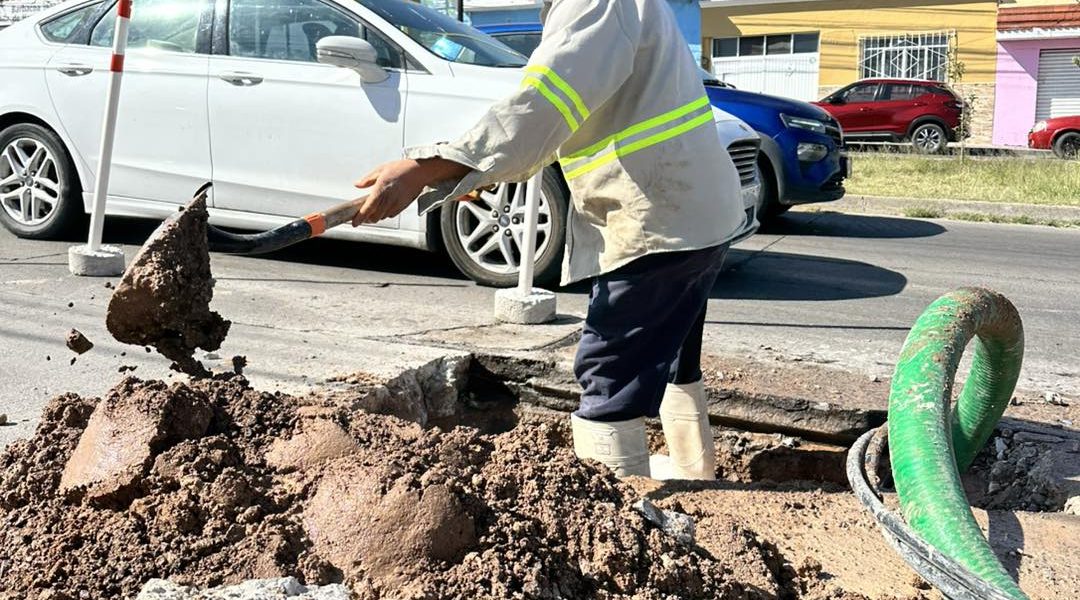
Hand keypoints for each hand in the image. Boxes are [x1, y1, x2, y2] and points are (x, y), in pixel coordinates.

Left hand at [351, 158, 470, 225]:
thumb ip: (368, 179)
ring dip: (377, 215)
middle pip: (374, 217)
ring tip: (376, 208)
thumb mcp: (381, 169)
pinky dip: (386, 213)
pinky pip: (391, 215)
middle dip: (368, 218)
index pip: (368, 208)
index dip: (360, 217)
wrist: (418, 171)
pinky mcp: (402, 206)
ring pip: (383, 217)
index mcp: (381, 189)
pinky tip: (386, 205)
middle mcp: (389, 199)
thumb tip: (358, 185)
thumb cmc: (401, 168)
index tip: (355, 222)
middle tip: (364, 213)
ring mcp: (396, 204)